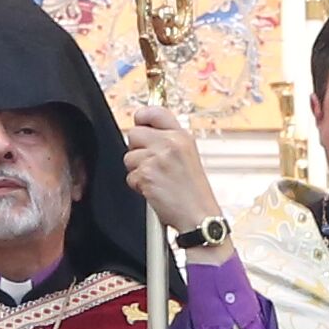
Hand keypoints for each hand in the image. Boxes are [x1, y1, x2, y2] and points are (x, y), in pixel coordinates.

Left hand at [116, 101, 215, 231]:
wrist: (199, 216)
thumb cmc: (194, 193)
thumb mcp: (188, 156)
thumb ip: (168, 141)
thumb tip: (145, 131)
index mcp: (182, 136)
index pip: (155, 112)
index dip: (142, 117)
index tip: (141, 124)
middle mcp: (170, 143)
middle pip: (134, 133)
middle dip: (137, 149)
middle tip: (151, 164)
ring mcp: (157, 158)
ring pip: (129, 157)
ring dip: (137, 171)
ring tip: (156, 180)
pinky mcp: (146, 174)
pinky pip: (130, 176)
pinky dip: (138, 186)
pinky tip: (154, 190)